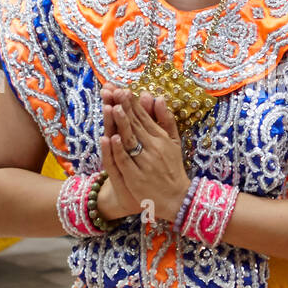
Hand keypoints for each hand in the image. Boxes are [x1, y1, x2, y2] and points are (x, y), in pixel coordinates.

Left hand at [97, 83, 190, 223]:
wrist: (176, 198)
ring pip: (130, 140)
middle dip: (123, 107)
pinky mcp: (136, 178)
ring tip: (112, 108)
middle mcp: (153, 148)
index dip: (132, 103)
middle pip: (135, 125)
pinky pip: (125, 162)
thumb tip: (159, 98)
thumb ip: (166, 120)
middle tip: (114, 92)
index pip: (143, 117)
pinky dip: (119, 150)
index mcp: (160, 138)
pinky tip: (112, 138)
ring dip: (121, 124)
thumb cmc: (172, 168)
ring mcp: (144, 163)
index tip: (121, 89)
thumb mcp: (173, 142)